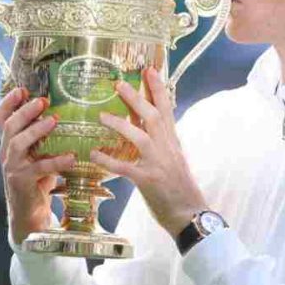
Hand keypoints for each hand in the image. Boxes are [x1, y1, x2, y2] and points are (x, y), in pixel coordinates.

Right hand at [0, 87, 75, 244]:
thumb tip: (63, 113)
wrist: (29, 213)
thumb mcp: (37, 153)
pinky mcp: (21, 181)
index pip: (0, 117)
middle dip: (25, 111)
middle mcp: (6, 152)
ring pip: (17, 143)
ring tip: (53, 121)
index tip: (22, 89)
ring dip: (35, 130)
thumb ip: (42, 137)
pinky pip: (38, 168)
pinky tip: (71, 157)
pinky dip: (55, 161)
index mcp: (8, 142)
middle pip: (9, 126)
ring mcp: (12, 167)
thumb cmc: (37, 179)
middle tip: (42, 101)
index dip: (8, 102)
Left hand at [89, 67, 206, 237]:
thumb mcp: (173, 158)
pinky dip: (108, 160)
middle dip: (136, 98)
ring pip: (140, 137)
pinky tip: (94, 154)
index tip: (149, 69)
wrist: (190, 214)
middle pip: (152, 116)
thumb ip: (160, 140)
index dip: (158, 88)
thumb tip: (146, 123)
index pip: (166, 109)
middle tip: (118, 84)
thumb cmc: (180, 187)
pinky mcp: (147, 181)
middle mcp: (167, 149)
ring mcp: (158, 164)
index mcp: (172, 142)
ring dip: (120, 125)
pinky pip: (125, 168)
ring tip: (101, 116)